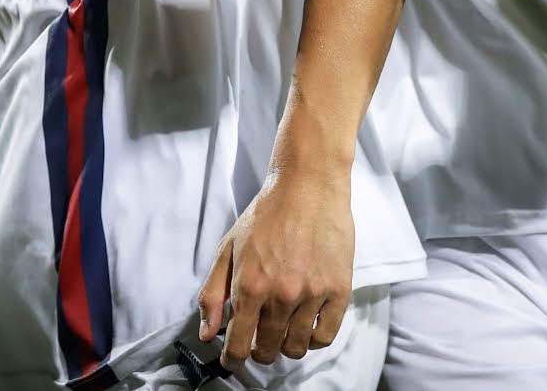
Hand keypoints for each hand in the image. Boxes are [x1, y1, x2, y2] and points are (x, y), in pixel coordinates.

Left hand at [197, 167, 355, 368]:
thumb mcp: (228, 248)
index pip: (238, 345)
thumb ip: (213, 293)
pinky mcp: (339, 289)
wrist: (308, 186)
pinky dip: (313, 339)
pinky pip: (325, 335)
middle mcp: (281, 295)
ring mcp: (312, 294)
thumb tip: (207, 333)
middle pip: (268, 350)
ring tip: (283, 330)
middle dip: (259, 350)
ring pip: (296, 347)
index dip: (233, 359)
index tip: (233, 359)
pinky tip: (306, 326)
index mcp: (250, 286)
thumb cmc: (266, 214)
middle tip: (259, 339)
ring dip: (286, 346)